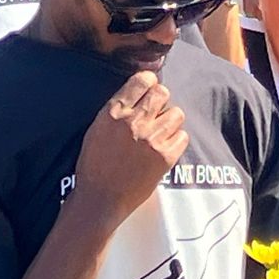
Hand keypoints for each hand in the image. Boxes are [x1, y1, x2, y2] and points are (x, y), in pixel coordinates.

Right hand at [72, 72, 187, 223]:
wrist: (101, 199)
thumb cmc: (96, 163)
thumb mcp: (97, 128)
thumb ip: (119, 108)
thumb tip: (142, 89)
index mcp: (113, 112)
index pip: (142, 80)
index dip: (149, 82)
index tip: (149, 88)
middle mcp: (133, 122)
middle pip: (163, 92)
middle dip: (161, 101)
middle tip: (155, 114)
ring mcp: (151, 139)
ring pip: (177, 113)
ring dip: (170, 121)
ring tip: (159, 133)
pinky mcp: (165, 157)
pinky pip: (183, 136)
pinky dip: (176, 141)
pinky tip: (164, 148)